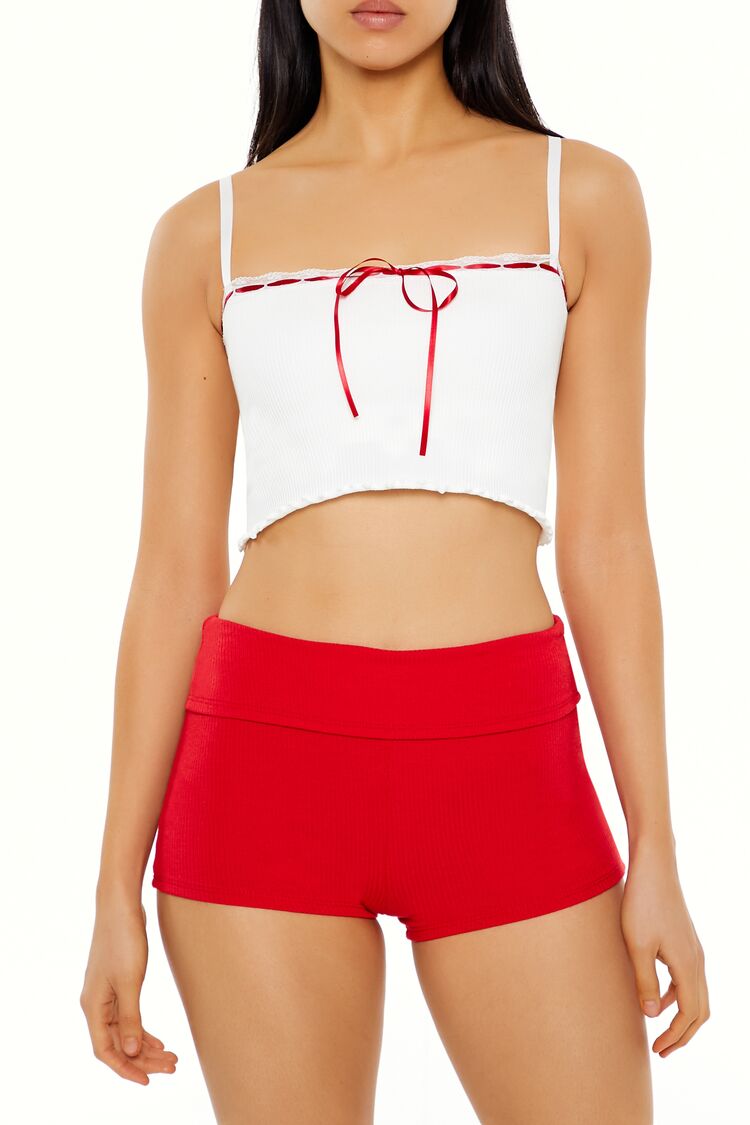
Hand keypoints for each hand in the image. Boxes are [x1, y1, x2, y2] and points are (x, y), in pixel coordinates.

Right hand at [80, 899, 177, 1083]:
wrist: (121, 905)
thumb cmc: (123, 939)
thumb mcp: (130, 981)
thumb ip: (129, 1018)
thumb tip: (130, 1053)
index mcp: (92, 1006)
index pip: (105, 1051)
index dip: (125, 1069)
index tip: (149, 1081)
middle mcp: (95, 1004)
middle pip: (116, 1044)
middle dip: (143, 1059)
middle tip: (172, 1067)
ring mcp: (106, 994)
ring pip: (123, 1032)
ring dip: (146, 1047)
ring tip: (171, 1057)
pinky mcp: (118, 984)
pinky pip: (127, 1017)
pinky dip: (142, 1031)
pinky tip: (158, 1040)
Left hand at [621, 844, 709, 1056]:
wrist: (654, 867)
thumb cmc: (642, 903)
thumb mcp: (637, 946)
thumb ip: (644, 981)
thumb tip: (650, 1015)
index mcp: (688, 966)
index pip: (690, 1014)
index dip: (675, 1036)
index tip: (658, 1050)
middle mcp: (697, 961)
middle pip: (700, 1010)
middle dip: (683, 1034)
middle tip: (662, 1051)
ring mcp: (694, 950)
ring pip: (696, 995)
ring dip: (681, 1015)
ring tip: (658, 1029)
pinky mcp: (685, 941)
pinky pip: (688, 979)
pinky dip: (676, 996)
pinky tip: (654, 996)